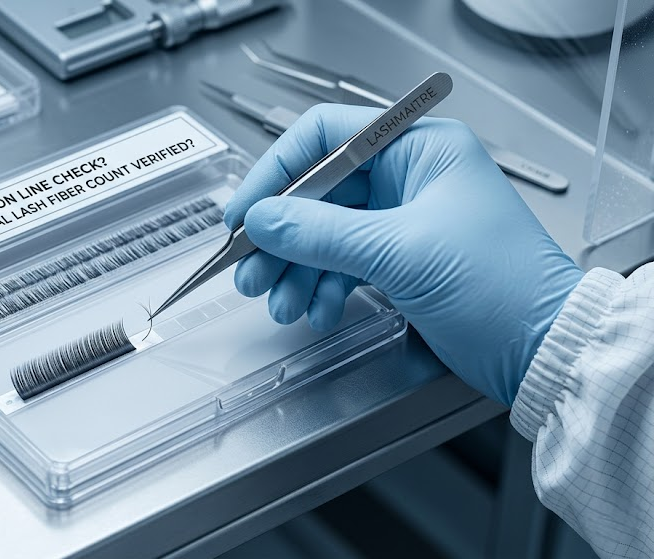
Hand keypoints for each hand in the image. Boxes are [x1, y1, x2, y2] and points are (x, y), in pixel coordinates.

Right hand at [223, 104, 582, 405]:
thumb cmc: (501, 286)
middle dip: (280, 234)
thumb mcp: (400, 252)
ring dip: (295, 268)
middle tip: (249, 268)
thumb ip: (321, 233)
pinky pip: (342, 261)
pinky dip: (321, 286)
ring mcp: (403, 218)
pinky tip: (314, 310)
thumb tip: (261, 219)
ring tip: (278, 301)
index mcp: (418, 148)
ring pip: (325, 232)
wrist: (543, 349)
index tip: (245, 212)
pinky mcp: (401, 257)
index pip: (325, 137)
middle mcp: (408, 176)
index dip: (276, 172)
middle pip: (317, 191)